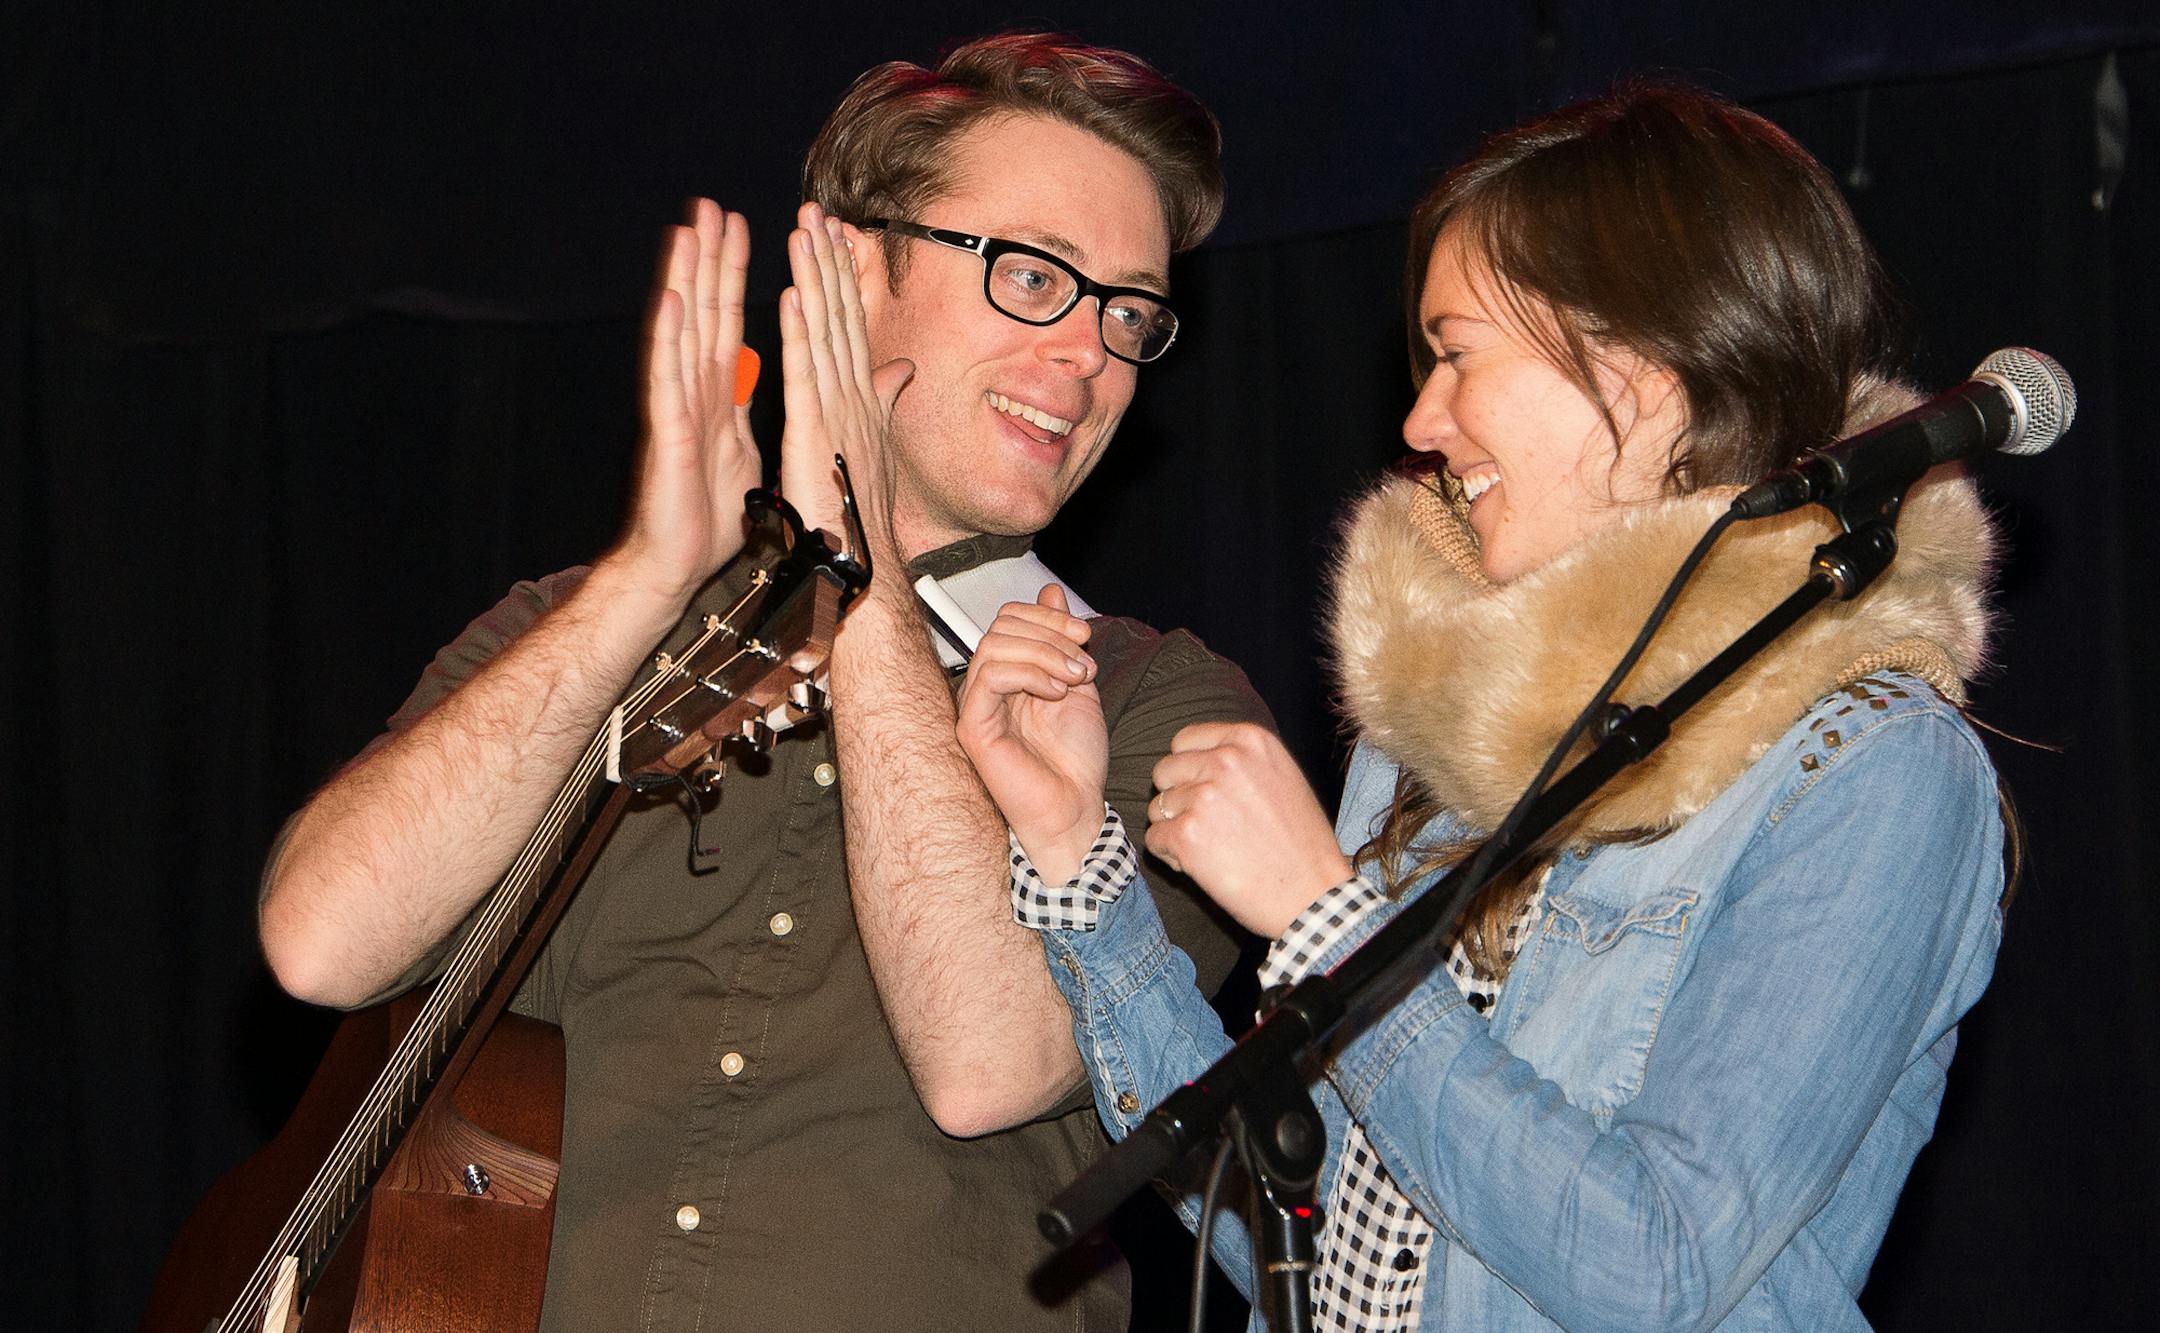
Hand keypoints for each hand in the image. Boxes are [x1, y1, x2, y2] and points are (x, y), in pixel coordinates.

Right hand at [609, 199, 762, 604]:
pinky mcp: (669, 432)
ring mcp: (676, 407)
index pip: (728, 322)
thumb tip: (767, 382)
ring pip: (679, 332)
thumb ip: (753, 411)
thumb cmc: (707, 516)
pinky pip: (666, 378)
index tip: (743, 229)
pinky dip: (667, 338)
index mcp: (717, 395)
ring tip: (684, 232)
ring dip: (682, 281)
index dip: (734, 276)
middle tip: (709, 205)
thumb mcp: (747, 452)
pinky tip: (670, 300)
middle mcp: (692, 391)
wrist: (678, 564)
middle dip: (707, 259)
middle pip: (702, 314)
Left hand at [780, 201, 913, 556]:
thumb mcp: (872, 448)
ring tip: (804, 231)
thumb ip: (883, 402)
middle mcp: (854, 399)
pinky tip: (793, 294)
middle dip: (830, 262)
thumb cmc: (862, 516)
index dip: (843, 280)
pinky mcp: (814, 432)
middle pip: (841, 318)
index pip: (850, 327)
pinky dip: (799, 333)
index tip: (834, 237)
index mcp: (860, 402)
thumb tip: (899, 371)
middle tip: (819, 211)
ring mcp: (836, 413)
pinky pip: (805, 375)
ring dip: (814, 279)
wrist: (861, 566)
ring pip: (824, 333)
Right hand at [954, 585, 1106, 884]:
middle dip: (1050, 633)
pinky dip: (1029, 674)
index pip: (1010, 620)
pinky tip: (1056, 693)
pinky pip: (989, 677)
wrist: (1076, 807)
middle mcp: (989, 687)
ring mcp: (977, 707)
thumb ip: (1063, 641)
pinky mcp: (973, 728)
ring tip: (1075, 678)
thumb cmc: (1075, 760)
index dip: (1047, 617)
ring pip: (994, 646)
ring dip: (1044, 653)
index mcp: (1012, 675)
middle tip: (1083, 661)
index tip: (1084, 636)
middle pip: (1001, 627)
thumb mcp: (1078, 684)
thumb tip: (1051, 592)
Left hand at [1146, 723, 1352, 937]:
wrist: (1312, 894)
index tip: (1206, 793)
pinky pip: (1154, 840)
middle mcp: (1224, 760)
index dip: (1188, 770)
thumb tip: (1193, 762)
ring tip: (1212, 849)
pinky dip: (1171, 857)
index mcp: (1249, 740)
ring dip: (1175, 830)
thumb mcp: (1281, 778)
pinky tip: (1203, 866)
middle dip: (1177, 799)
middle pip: (1165, 772)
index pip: (1184, 741)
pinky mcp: (1186, 834)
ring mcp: (1203, 796)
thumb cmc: (1301, 844)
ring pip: (1158, 808)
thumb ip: (1240, 761)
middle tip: (1208, 826)